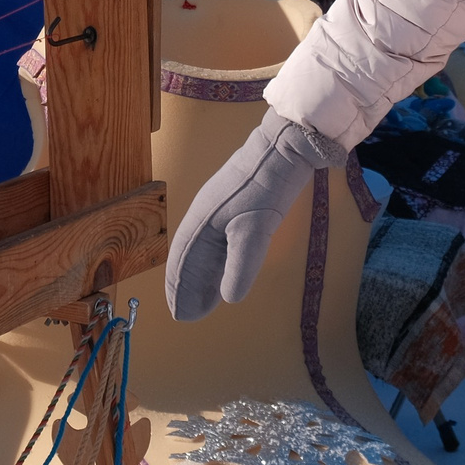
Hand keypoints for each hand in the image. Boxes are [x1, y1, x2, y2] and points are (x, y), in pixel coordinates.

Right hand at [165, 111, 346, 320]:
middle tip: (189, 315)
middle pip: (187, 259)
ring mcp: (218, 212)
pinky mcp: (234, 208)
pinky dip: (215, 263)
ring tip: (204, 301)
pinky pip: (216, 243)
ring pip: (202, 252)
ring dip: (200, 277)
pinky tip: (225, 271)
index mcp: (200, 223)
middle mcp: (203, 219)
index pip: (182, 264)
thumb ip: (240, 266)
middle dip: (186, 288)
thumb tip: (228, 298)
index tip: (184, 316)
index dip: (181, 291)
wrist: (283, 148)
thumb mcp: (254, 230)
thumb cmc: (265, 187)